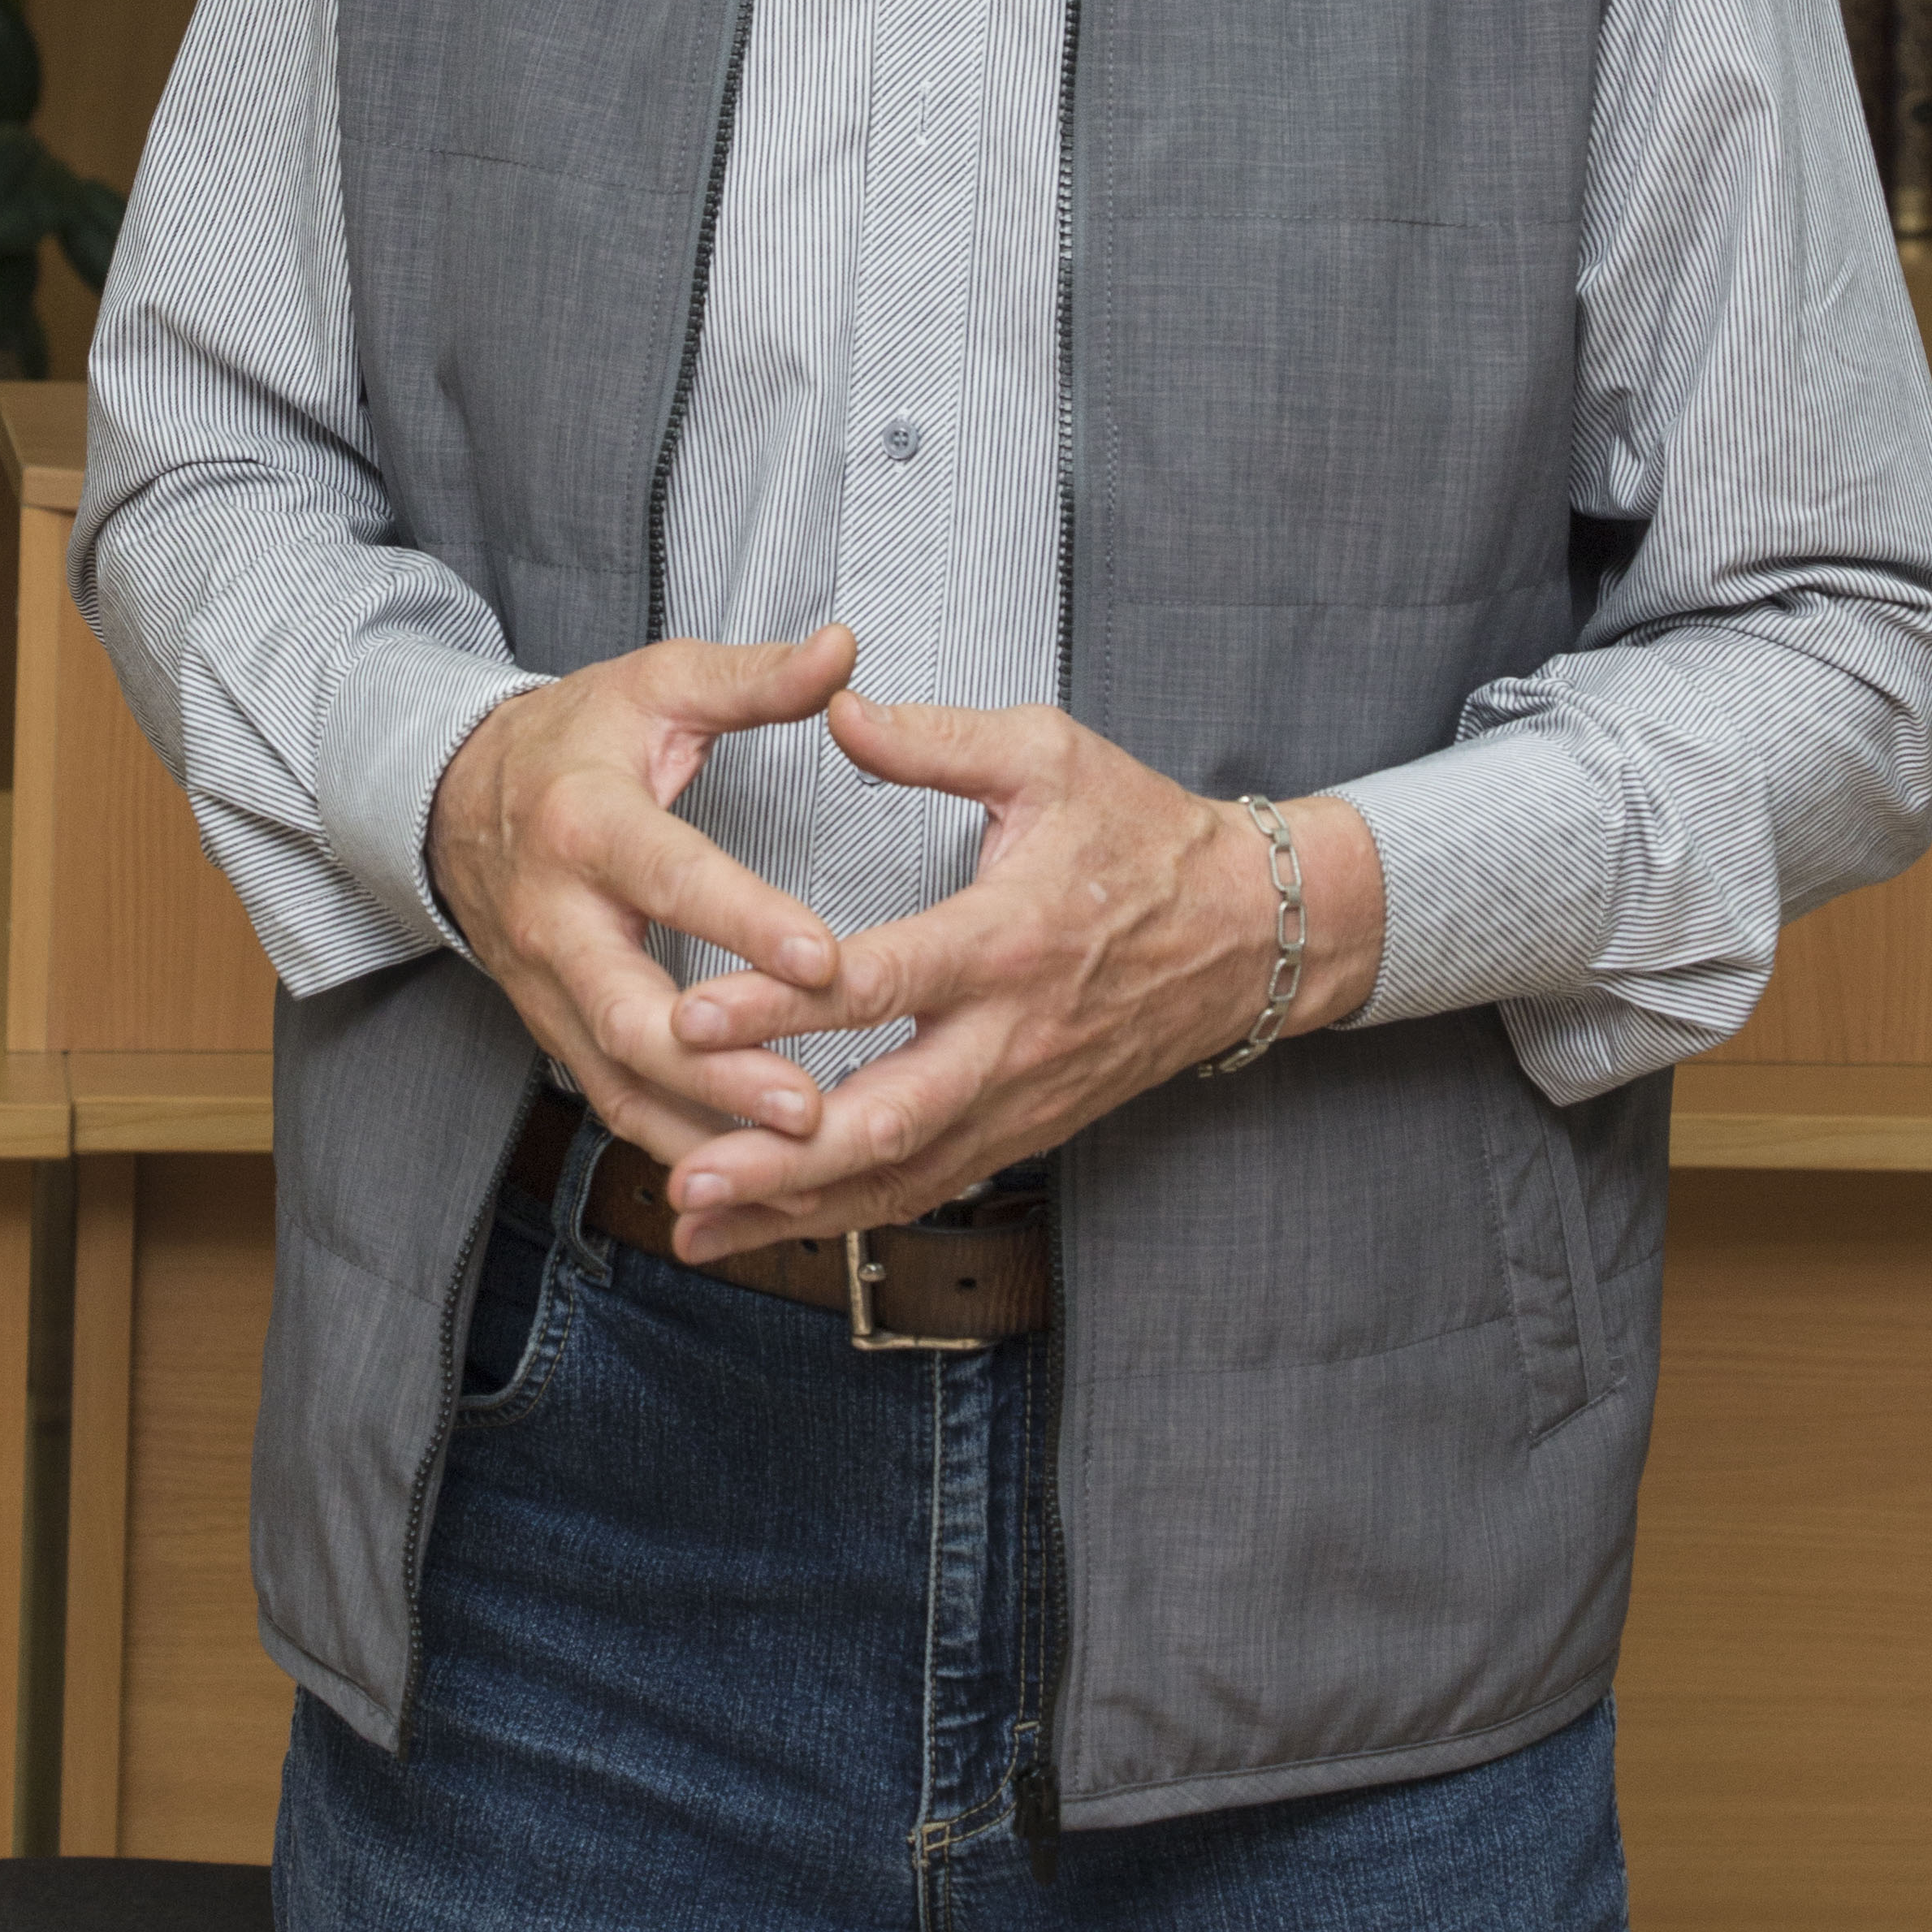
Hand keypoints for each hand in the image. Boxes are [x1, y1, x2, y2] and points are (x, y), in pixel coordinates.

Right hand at [428, 627, 858, 1161]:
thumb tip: (843, 650)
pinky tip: (756, 1174)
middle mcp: (558, 920)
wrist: (457, 797)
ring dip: (706, 1129)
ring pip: (620, 1082)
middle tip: (812, 1103)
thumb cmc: (579, 738)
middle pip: (631, 1015)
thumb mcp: (659, 684)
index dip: (745, 922)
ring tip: (797, 1158)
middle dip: (722, 1071)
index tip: (826, 959)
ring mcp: (548, 990)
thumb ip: (754, 677)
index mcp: (586, 823)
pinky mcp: (553, 1032)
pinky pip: (615, 1103)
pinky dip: (681, 1146)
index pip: (671, 878)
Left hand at [654, 691, 1384, 1257]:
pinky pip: (926, 1187)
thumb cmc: (1143, 835)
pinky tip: (764, 1224)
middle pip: (885, 1118)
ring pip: (899, 1175)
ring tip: (695, 1219)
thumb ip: (935, 741)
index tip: (690, 1017)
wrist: (1247, 932)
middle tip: (683, 1169)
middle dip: (778, 1155)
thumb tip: (835, 707)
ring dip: (795, 1205)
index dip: (781, 1004)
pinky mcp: (1023, 1131)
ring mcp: (1019, 1099)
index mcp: (1008, 937)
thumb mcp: (1048, 756)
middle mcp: (1011, 1037)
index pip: (882, 983)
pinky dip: (843, 1213)